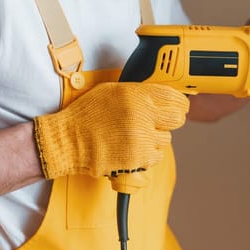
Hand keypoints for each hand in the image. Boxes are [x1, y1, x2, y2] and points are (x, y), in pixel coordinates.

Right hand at [33, 82, 188, 178]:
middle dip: (172, 119)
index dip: (180, 102)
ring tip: (137, 135)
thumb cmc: (87, 115)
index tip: (180, 105)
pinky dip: (148, 153)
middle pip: (178, 119)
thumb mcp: (112, 91)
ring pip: (167, 139)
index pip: (174, 97)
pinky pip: (156, 156)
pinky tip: (133, 147)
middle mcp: (142, 116)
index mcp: (137, 96)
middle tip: (162, 121)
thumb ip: (139, 91)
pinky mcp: (138, 159)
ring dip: (156, 138)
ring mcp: (142, 139)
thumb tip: (162, 94)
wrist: (69, 141)